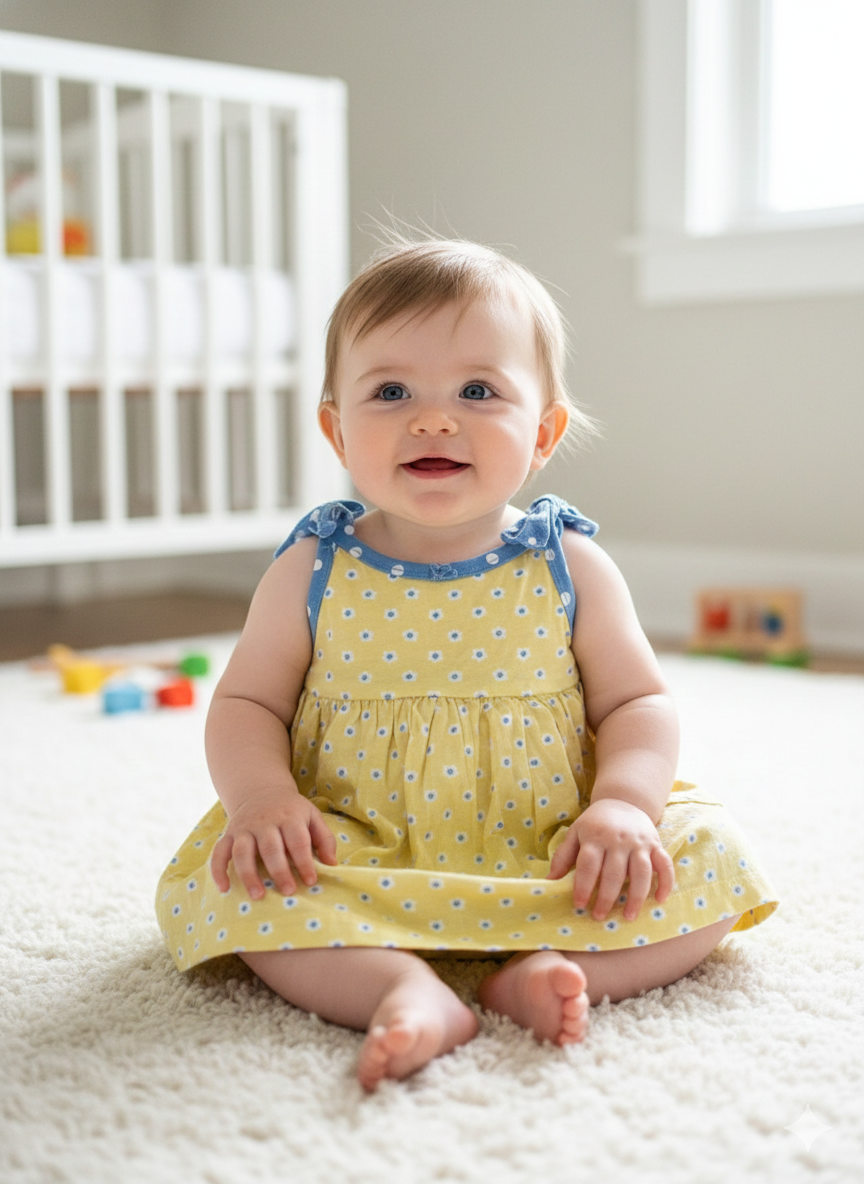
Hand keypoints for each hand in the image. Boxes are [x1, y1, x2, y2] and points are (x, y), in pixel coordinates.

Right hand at [210, 786, 337, 899]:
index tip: (311, 881)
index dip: (304, 862)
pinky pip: (218, 852)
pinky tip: (224, 889)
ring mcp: (244, 828)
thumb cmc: (292, 811)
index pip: (297, 841)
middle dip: (279, 871)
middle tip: (289, 892)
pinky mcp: (228, 834)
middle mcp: (264, 822)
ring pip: (242, 852)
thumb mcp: (312, 816)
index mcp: (289, 816)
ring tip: (258, 896)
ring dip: (248, 875)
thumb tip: (332, 864)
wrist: (262, 791)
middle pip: (270, 848)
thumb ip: (324, 839)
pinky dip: (218, 870)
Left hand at [547, 798, 674, 921]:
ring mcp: (639, 843)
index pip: (588, 865)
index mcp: (595, 836)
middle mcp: (618, 840)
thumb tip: (550, 881)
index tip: (579, 905)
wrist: (624, 801)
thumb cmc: (595, 823)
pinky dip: (665, 883)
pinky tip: (660, 900)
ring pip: (641, 873)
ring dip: (636, 897)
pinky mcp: (656, 845)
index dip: (583, 886)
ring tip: (628, 917)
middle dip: (606, 898)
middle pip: (614, 873)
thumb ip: (563, 856)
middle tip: (599, 916)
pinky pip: (665, 865)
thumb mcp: (575, 833)